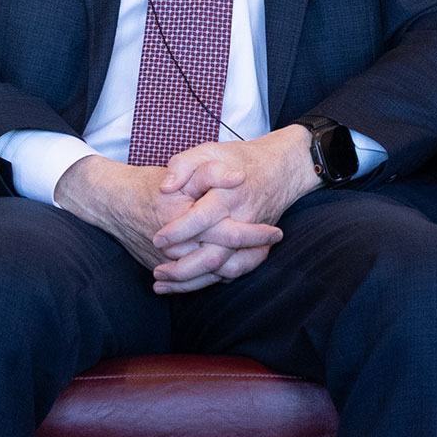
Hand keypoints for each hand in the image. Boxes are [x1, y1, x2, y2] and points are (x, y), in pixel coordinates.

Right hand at [53, 155, 282, 284]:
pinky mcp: (162, 268)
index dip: (256, 235)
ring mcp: (168, 260)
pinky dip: (215, 278)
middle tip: (271, 245)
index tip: (276, 231)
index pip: (229, 234)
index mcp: (185, 217)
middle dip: (251, 256)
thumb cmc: (153, 182)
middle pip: (223, 261)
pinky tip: (233, 267)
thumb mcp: (184, 167)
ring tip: (258, 257)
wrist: (115, 202)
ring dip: (237, 269)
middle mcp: (176, 244)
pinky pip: (194, 282)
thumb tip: (238, 177)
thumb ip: (211, 171)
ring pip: (210, 276)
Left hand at [149, 125, 323, 287]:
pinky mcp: (258, 246)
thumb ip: (183, 165)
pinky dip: (213, 281)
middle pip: (214, 255)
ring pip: (226, 270)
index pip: (201, 219)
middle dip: (182, 269)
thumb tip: (165, 187)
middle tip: (157, 272)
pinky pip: (237, 271)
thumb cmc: (239, 159)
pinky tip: (189, 284)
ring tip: (164, 285)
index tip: (156, 239)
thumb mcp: (208, 151)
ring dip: (194, 282)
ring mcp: (254, 237)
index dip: (177, 232)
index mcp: (229, 195)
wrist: (281, 169)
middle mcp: (244, 220)